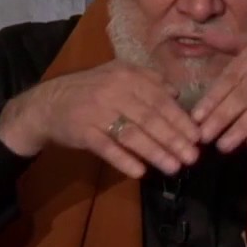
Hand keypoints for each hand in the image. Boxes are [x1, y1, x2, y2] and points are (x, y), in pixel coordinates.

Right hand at [0, 61, 199, 177]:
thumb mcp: (118, 75)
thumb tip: (177, 92)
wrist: (48, 103)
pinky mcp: (82, 131)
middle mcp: (113, 90)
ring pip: (132, 134)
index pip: (160, 99)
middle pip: (150, 118)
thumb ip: (149, 81)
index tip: (198, 138)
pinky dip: (124, 160)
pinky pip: (107, 147)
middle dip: (174, 139)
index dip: (180, 120)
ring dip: (155, 152)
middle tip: (192, 157)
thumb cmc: (90, 91)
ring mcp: (97, 111)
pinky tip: (140, 172)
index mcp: (127, 75)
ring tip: (174, 167)